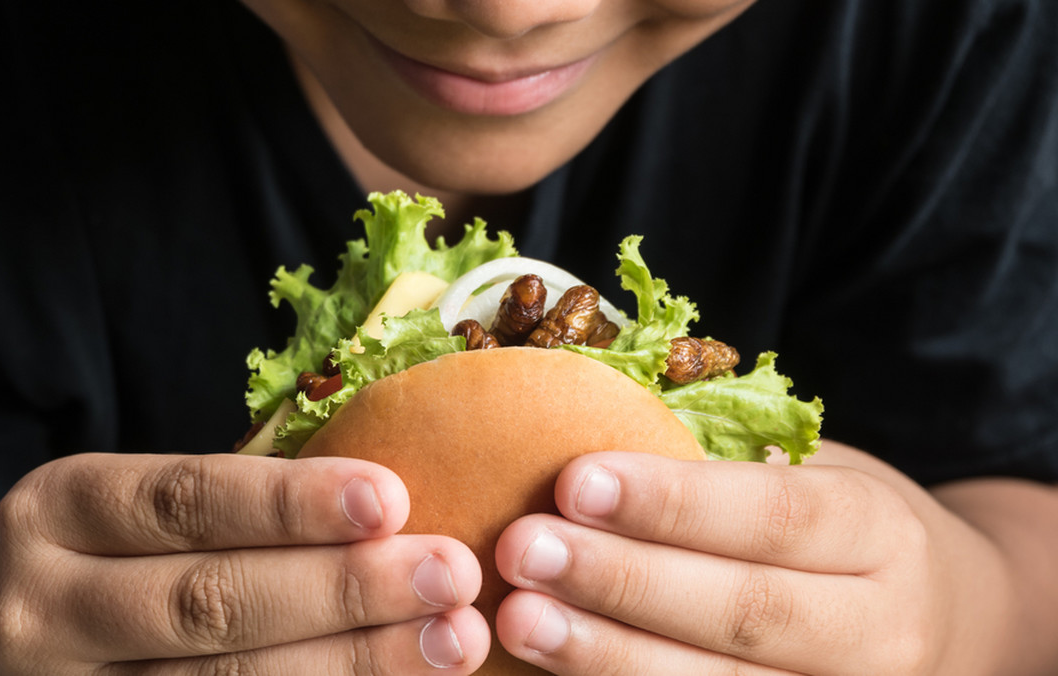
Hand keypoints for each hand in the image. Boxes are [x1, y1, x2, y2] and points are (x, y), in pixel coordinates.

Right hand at [0, 453, 489, 674]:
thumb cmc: (80, 569)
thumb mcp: (115, 516)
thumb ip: (218, 509)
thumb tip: (388, 505)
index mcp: (62, 511)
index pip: (185, 501)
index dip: (290, 503)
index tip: (393, 497)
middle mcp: (47, 606)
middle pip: (210, 602)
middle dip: (343, 591)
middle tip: (451, 575)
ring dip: (347, 666)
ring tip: (449, 643)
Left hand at [493, 442, 1018, 674]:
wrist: (935, 619)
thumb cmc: (838, 525)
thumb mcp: (813, 470)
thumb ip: (726, 464)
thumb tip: (586, 429)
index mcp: (880, 532)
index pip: (776, 516)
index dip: (673, 503)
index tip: (575, 480)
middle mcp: (880, 630)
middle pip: (745, 612)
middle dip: (623, 582)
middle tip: (524, 549)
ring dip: (606, 655)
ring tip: (519, 619)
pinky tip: (553, 670)